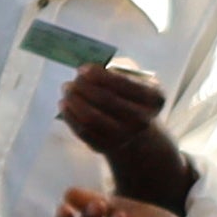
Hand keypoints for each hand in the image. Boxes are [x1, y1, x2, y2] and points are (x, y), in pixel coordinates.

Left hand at [55, 61, 191, 204]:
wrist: (134, 127)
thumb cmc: (130, 94)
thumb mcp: (134, 78)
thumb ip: (117, 69)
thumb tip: (89, 71)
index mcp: (153, 98)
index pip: (123, 84)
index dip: (100, 75)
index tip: (82, 69)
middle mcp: (142, 120)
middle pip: (105, 100)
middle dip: (83, 87)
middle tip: (71, 81)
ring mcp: (124, 137)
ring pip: (91, 118)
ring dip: (74, 102)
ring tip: (67, 91)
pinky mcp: (106, 147)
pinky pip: (83, 132)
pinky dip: (69, 116)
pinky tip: (64, 105)